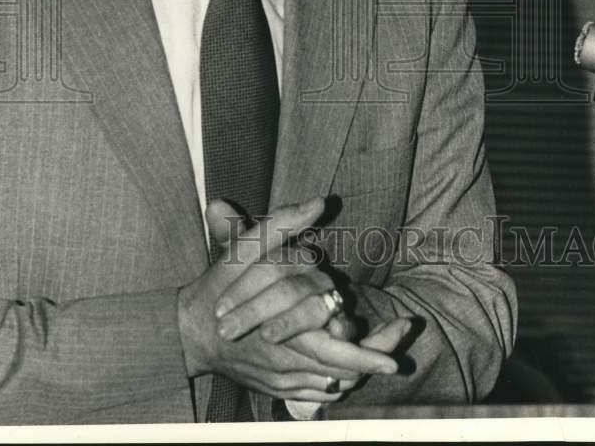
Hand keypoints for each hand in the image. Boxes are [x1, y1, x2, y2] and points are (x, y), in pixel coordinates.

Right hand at [177, 198, 399, 400]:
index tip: (403, 327)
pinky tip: (352, 371)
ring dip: (359, 371)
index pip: (335, 337)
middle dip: (373, 360)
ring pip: (332, 381)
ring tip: (387, 359)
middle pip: (340, 366)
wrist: (191, 331)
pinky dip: (337, 384)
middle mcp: (286, 356)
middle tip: (398, 358)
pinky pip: (316, 393)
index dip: (368, 340)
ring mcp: (283, 377)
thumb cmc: (219, 285)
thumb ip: (283, 224)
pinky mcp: (279, 388)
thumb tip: (319, 201)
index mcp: (282, 323)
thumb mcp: (245, 248)